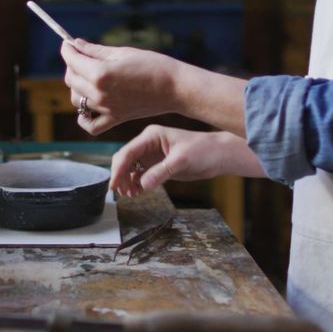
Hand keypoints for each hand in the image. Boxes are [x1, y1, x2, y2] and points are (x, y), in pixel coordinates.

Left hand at [61, 39, 180, 134]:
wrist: (175, 88)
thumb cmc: (153, 65)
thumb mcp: (123, 52)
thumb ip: (96, 51)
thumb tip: (76, 44)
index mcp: (101, 74)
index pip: (72, 60)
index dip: (67, 49)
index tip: (67, 44)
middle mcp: (99, 94)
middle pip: (71, 79)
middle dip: (72, 65)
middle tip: (82, 56)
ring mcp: (106, 109)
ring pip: (76, 99)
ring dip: (77, 86)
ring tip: (89, 76)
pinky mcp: (114, 119)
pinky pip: (89, 124)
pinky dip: (83, 117)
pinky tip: (88, 105)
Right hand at [110, 125, 265, 197]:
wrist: (218, 155)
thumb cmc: (203, 150)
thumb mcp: (182, 160)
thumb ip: (161, 172)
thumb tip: (142, 185)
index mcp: (151, 136)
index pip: (128, 152)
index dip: (118, 169)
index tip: (114, 184)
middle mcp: (148, 144)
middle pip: (125, 160)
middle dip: (120, 176)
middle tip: (120, 193)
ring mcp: (152, 155)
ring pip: (130, 169)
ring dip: (127, 181)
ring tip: (131, 195)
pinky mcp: (157, 165)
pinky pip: (140, 175)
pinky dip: (136, 184)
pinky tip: (138, 192)